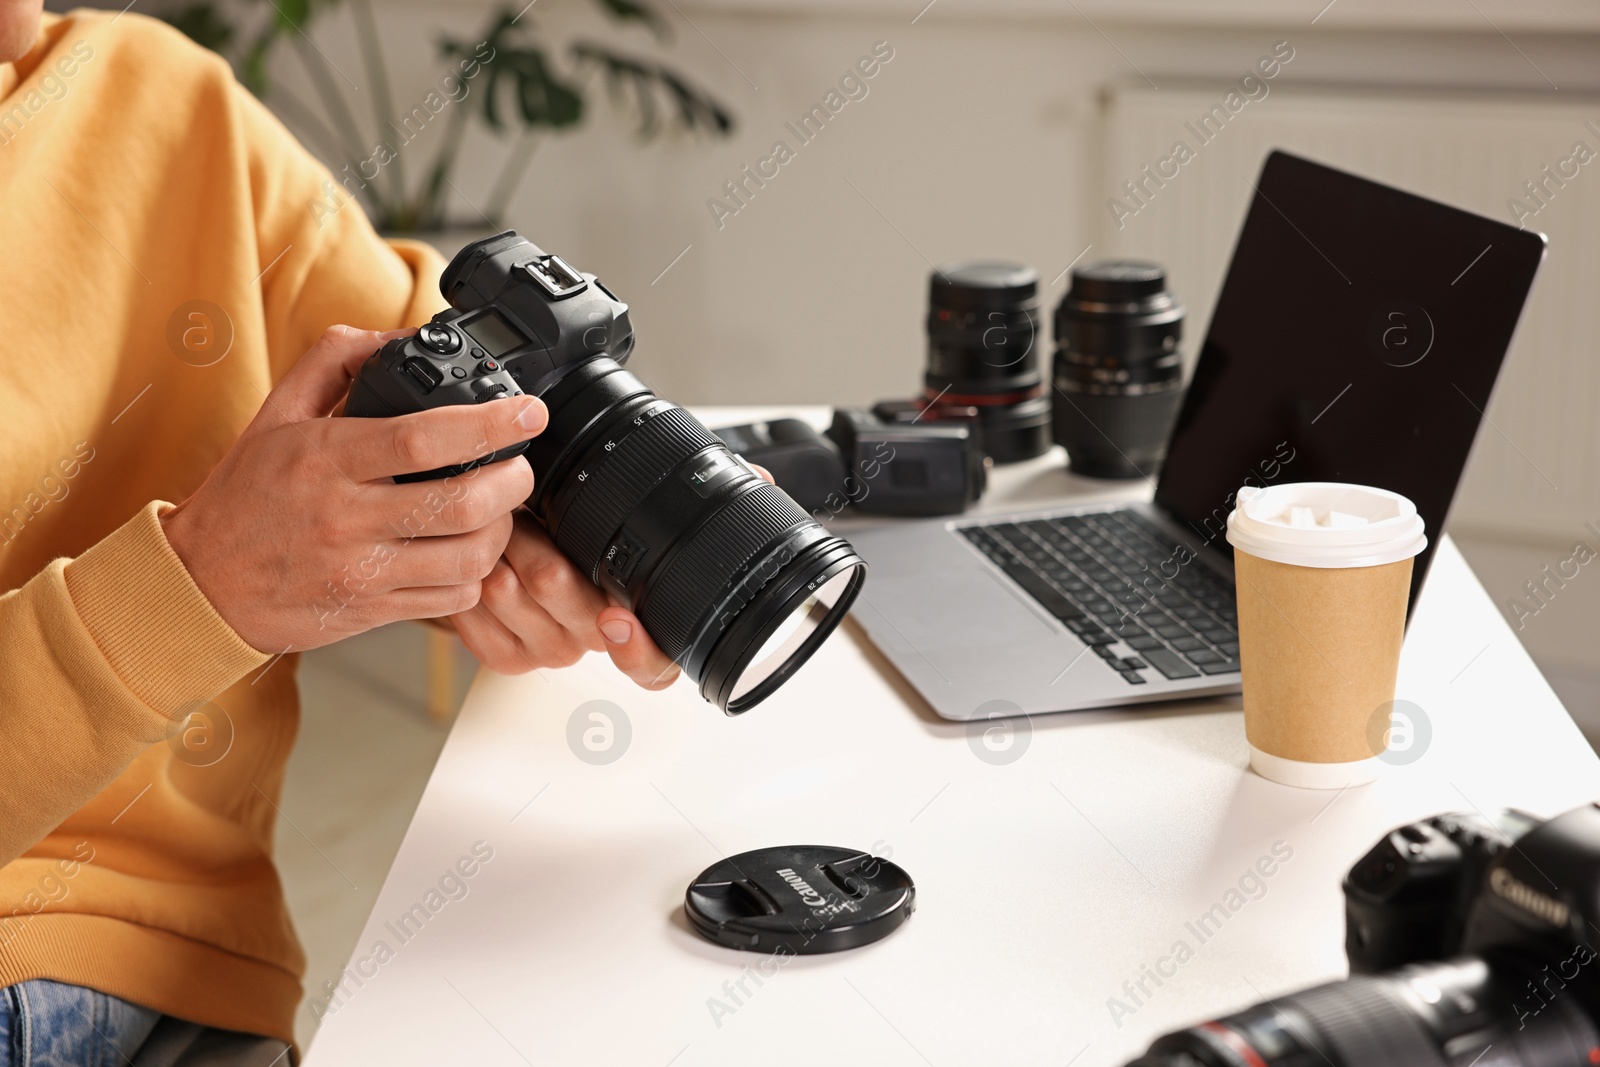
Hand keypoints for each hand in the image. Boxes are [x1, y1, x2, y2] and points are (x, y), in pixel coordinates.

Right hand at [162, 325, 545, 652]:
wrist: (201, 584)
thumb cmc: (245, 495)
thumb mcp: (277, 413)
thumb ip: (337, 360)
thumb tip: (401, 335)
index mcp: (326, 458)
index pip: (423, 439)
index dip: (489, 424)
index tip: (528, 410)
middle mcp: (345, 517)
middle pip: (461, 503)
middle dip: (514, 481)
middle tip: (521, 463)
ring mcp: (361, 571)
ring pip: (468, 557)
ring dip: (503, 530)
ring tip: (499, 508)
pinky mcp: (373, 611)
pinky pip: (452, 597)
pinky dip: (476, 572)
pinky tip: (467, 550)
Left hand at [449, 463, 775, 689]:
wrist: (515, 540)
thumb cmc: (584, 526)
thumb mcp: (648, 504)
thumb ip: (709, 492)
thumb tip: (762, 484)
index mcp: (642, 624)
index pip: (657, 667)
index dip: (641, 649)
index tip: (619, 619)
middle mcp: (597, 642)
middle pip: (576, 618)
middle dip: (550, 566)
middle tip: (531, 525)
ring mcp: (550, 650)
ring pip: (526, 615)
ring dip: (510, 563)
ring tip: (503, 530)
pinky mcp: (504, 653)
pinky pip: (484, 632)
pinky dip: (477, 593)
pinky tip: (481, 564)